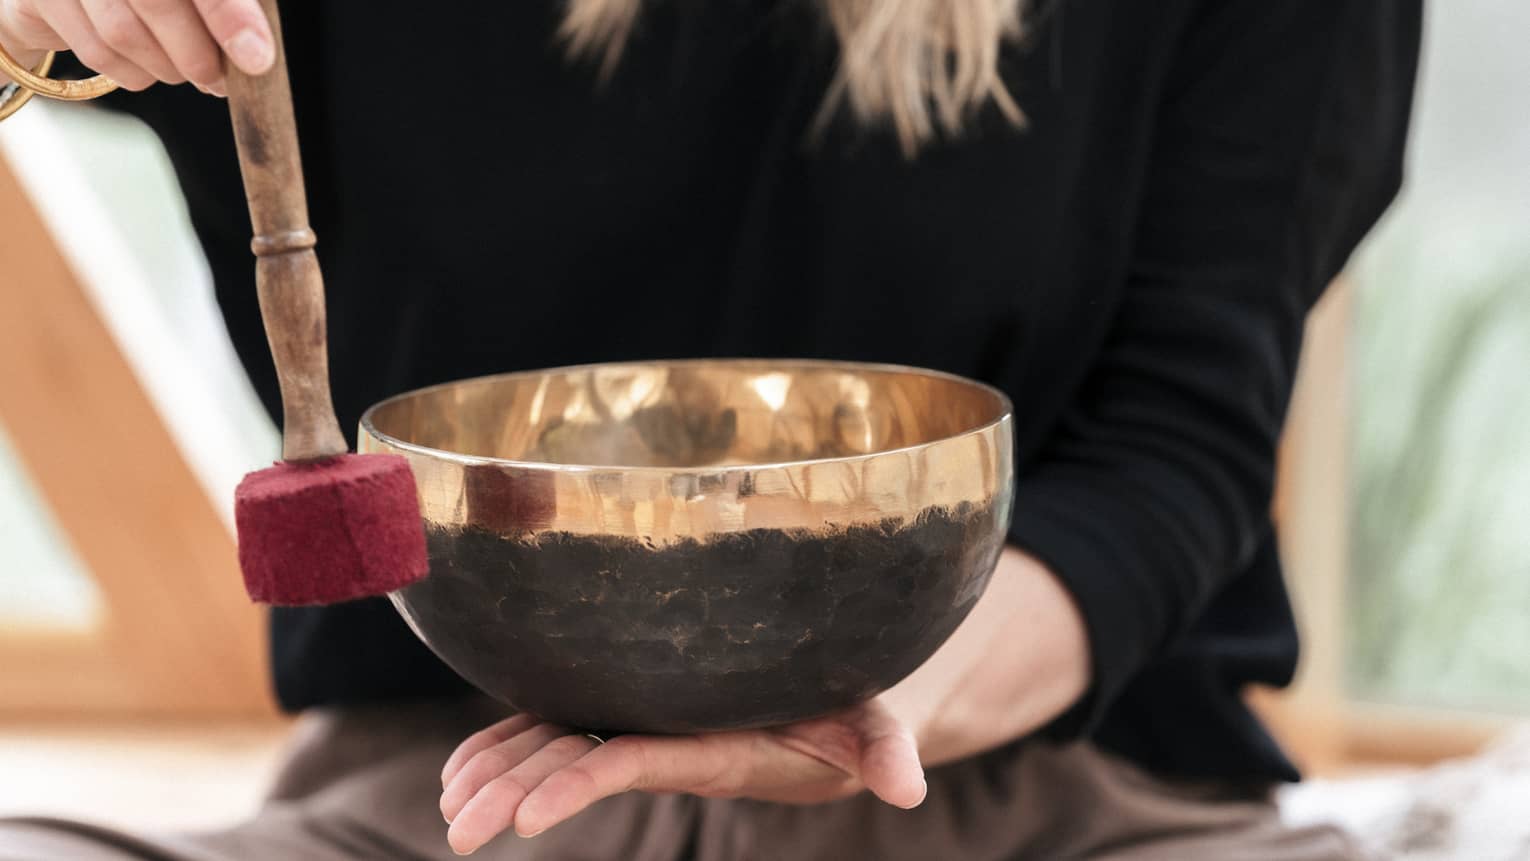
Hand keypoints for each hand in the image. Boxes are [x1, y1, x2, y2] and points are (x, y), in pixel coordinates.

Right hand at [0, 0, 273, 94]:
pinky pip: (97, 52)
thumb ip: (230, 3)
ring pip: (123, 33)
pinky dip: (134, 73)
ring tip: (188, 71)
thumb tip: (259, 43)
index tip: (258, 58)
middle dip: (199, 55)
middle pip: (157, 2)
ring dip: (167, 67)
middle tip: (223, 81)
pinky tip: (149, 67)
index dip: (229, 13)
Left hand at [437, 546, 1089, 854]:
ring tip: (450, 808)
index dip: (576, 784)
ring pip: (553, 745)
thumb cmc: (844, 712)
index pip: (630, 761)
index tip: (524, 822)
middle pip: (574, 763)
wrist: (817, 716)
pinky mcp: (625, 702)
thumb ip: (886, 750)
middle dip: (513, 795)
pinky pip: (553, 724)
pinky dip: (503, 743)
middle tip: (456, 834)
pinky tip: (460, 767)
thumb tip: (911, 790)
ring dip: (497, 774)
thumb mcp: (871, 725)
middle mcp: (659, 736)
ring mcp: (637, 720)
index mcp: (704, 744)